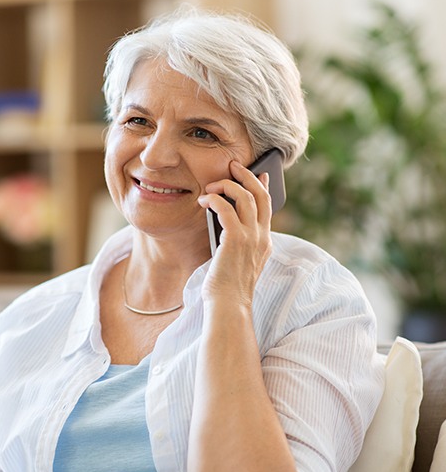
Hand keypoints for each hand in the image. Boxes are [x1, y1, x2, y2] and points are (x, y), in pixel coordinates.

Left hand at [198, 161, 272, 308]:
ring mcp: (252, 238)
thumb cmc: (227, 287)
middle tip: (233, 165)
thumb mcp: (237, 261)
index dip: (263, 187)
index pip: (268, 207)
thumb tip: (224, 220)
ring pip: (245, 197)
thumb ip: (237, 242)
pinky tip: (204, 201)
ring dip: (227, 185)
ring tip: (212, 186)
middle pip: (261, 195)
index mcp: (265, 243)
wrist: (228, 306)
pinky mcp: (236, 240)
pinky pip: (226, 208)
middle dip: (247, 176)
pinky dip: (214, 199)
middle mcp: (262, 237)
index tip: (261, 174)